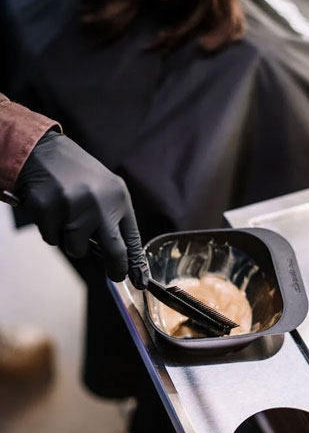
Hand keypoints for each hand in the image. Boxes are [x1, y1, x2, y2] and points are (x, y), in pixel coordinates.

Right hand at [15, 130, 148, 286]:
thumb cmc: (77, 175)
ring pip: (77, 250)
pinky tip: (52, 211)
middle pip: (114, 252)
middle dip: (116, 269)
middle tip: (115, 275)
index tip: (140, 280)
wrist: (43, 151)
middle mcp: (99, 203)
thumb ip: (113, 218)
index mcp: (117, 197)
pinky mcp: (48, 210)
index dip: (136, 263)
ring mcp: (73, 207)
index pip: (132, 238)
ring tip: (68, 219)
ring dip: (72, 242)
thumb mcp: (105, 190)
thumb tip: (121, 256)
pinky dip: (51, 231)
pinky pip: (52, 239)